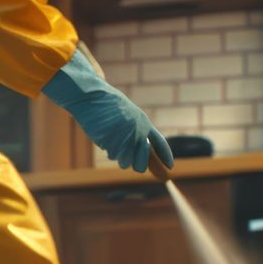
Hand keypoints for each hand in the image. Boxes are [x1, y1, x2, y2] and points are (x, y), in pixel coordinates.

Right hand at [42, 50, 175, 171]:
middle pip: (141, 162)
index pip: (159, 143)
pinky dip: (106, 147)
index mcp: (144, 123)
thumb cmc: (107, 104)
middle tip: (128, 160)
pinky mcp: (111, 141)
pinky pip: (111, 154)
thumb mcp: (128, 113)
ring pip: (124, 161)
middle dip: (136, 165)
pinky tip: (103, 133)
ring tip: (111, 136)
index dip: (165, 156)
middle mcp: (137, 132)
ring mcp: (124, 137)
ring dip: (117, 154)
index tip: (171, 167)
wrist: (91, 96)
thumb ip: (137, 130)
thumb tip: (143, 151)